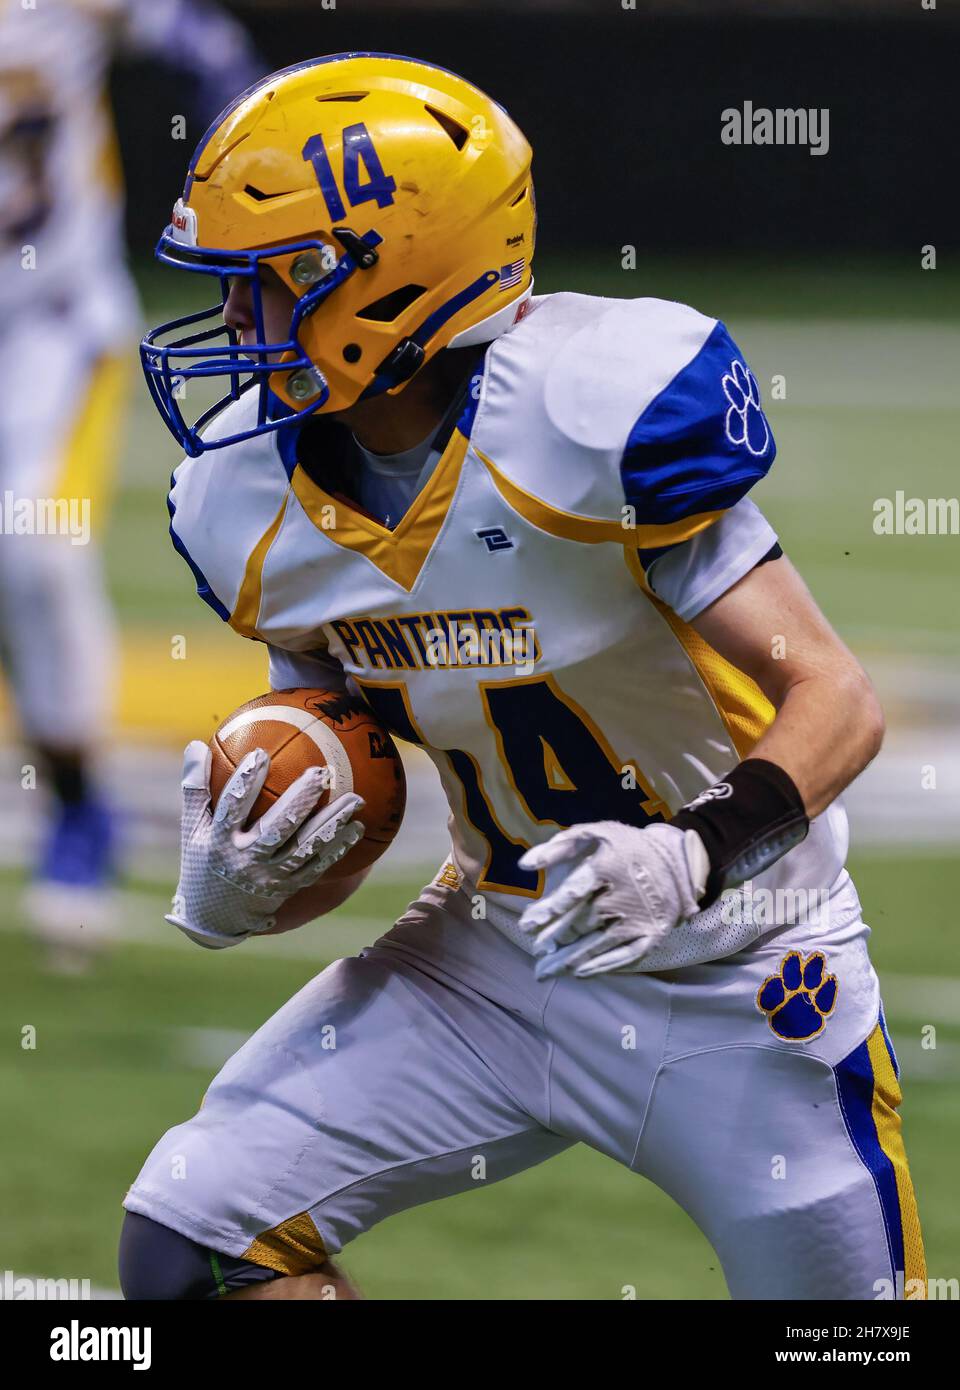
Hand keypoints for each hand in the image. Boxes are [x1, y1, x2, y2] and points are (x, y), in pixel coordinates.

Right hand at [166, 740, 364, 949]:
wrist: (216, 917)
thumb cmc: (203, 860)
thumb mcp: (193, 827)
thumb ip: (195, 788)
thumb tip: (194, 744)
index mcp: (220, 842)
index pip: (232, 808)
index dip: (245, 782)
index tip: (261, 753)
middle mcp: (246, 861)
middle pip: (276, 829)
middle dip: (300, 801)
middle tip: (321, 773)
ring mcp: (270, 877)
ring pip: (304, 849)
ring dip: (331, 824)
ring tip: (356, 799)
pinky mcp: (288, 888)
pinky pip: (317, 867)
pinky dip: (337, 849)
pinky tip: (357, 828)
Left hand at [518, 820, 707, 978]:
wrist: (677, 863)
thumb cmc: (626, 848)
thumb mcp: (595, 834)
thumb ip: (559, 847)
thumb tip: (524, 865)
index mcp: (609, 867)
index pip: (572, 893)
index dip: (547, 911)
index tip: (526, 925)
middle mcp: (624, 897)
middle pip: (581, 923)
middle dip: (554, 939)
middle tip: (535, 951)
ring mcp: (638, 921)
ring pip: (596, 945)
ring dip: (567, 960)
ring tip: (544, 971)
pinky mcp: (650, 937)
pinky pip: (621, 958)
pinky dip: (598, 967)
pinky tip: (577, 973)